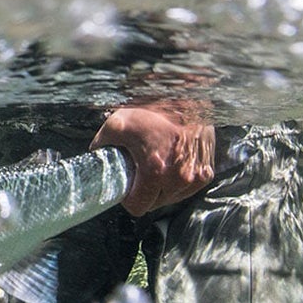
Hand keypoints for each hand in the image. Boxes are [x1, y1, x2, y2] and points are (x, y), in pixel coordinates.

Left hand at [91, 104, 214, 215]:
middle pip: (155, 204)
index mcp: (156, 172)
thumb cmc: (154, 109)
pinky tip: (172, 161)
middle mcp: (180, 179)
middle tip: (141, 170)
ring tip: (158, 163)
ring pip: (173, 197)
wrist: (188, 96)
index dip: (129, 198)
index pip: (138, 207)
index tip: (127, 186)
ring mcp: (197, 177)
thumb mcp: (118, 124)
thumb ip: (101, 145)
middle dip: (146, 191)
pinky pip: (188, 187)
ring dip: (164, 186)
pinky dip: (179, 179)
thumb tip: (94, 158)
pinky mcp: (208, 171)